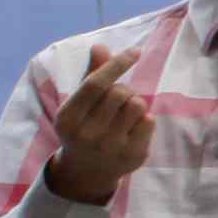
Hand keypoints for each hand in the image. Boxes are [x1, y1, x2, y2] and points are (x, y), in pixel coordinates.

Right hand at [43, 42, 149, 203]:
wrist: (86, 171)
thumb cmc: (83, 127)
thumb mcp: (78, 103)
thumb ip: (91, 74)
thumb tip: (100, 46)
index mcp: (68, 117)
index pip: (94, 85)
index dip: (116, 65)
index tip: (135, 51)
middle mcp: (86, 134)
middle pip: (120, 92)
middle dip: (124, 89)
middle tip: (118, 99)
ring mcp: (110, 147)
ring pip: (137, 105)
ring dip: (135, 102)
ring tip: (124, 113)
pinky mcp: (133, 156)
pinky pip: (149, 121)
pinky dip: (144, 119)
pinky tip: (131, 129)